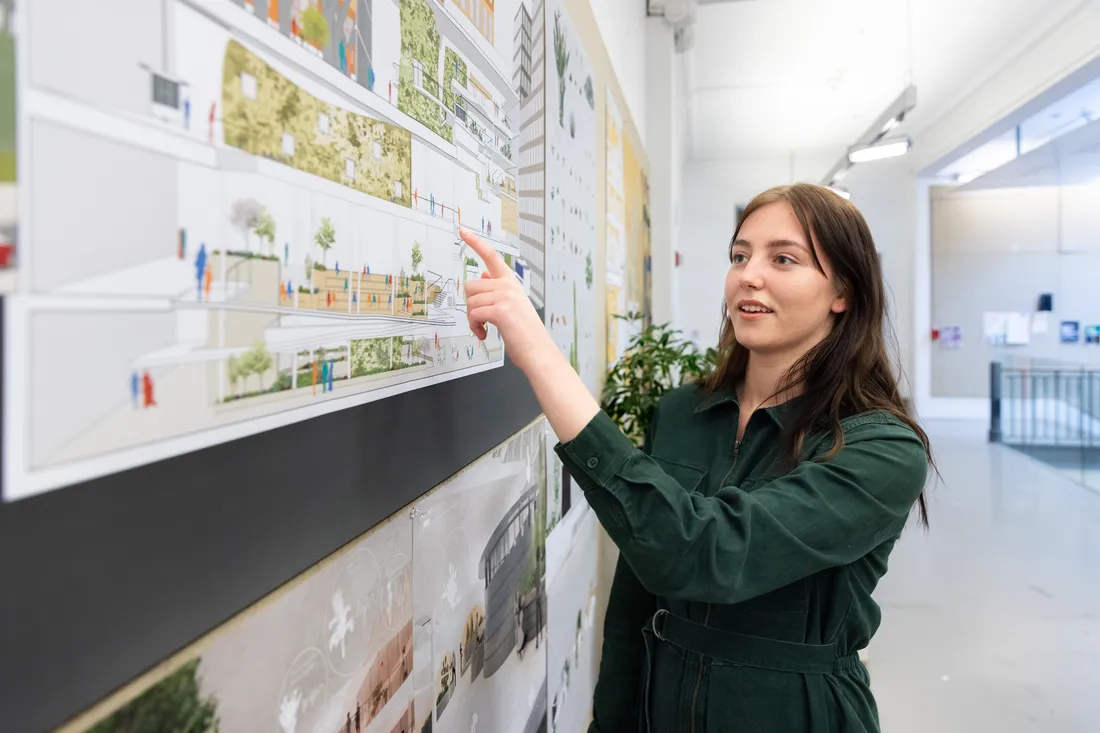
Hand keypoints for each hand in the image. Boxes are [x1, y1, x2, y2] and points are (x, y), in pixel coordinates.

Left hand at [459, 227, 556, 374]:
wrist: (539, 353)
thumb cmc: (525, 334)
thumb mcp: (512, 306)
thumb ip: (497, 289)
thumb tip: (482, 275)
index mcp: (512, 283)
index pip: (491, 256)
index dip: (475, 242)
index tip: (462, 230)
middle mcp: (509, 286)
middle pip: (471, 286)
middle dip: (470, 306)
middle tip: (480, 320)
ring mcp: (506, 297)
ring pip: (470, 301)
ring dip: (472, 320)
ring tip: (484, 329)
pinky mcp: (501, 310)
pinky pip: (474, 314)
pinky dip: (475, 328)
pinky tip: (484, 335)